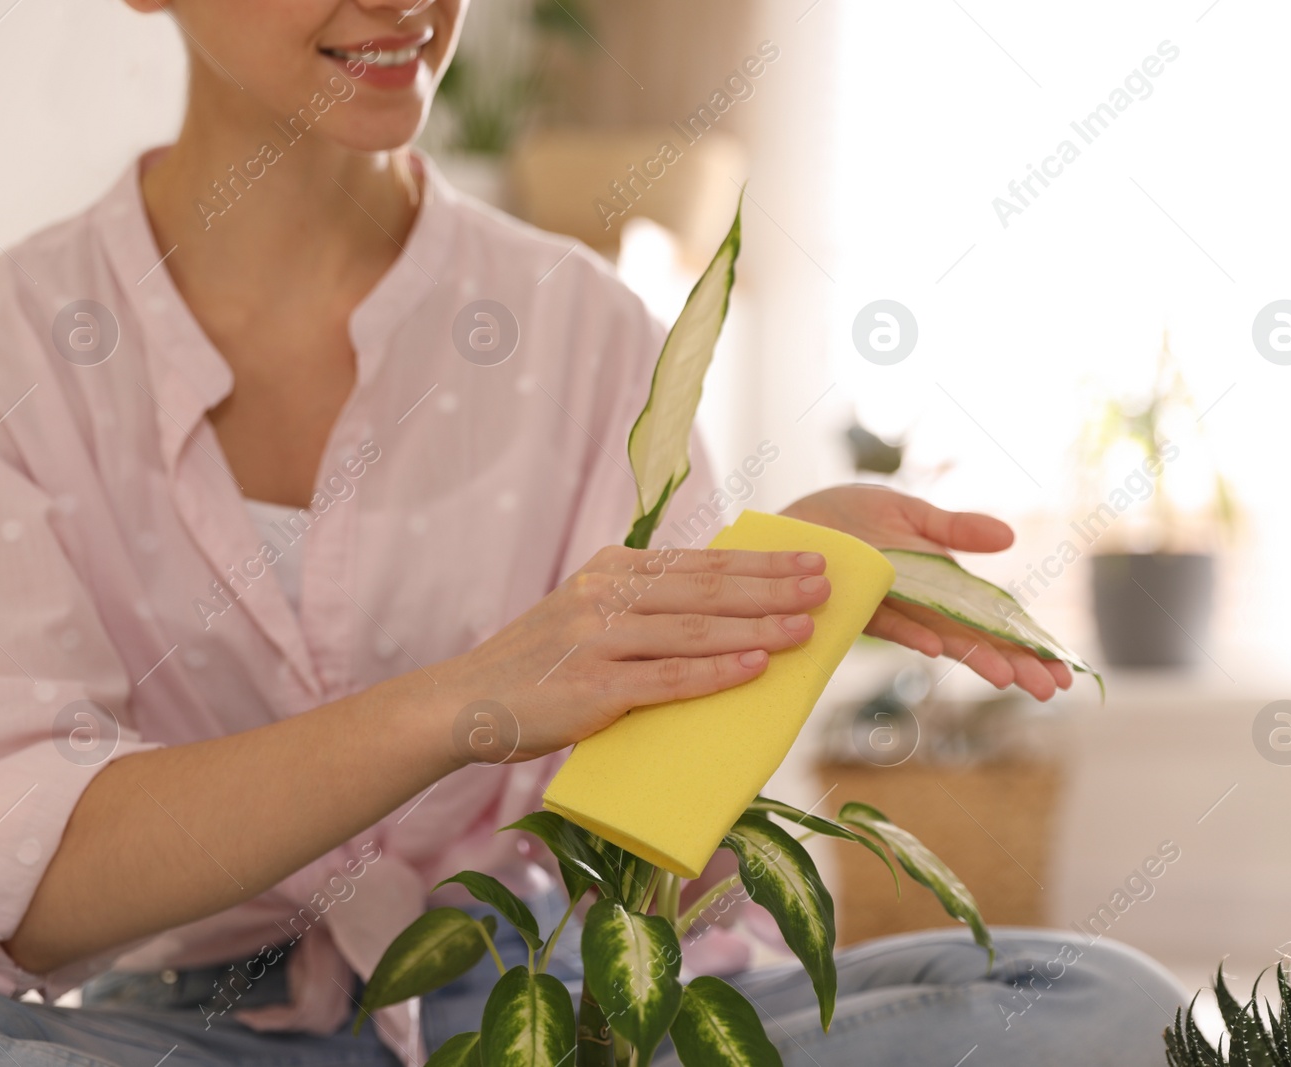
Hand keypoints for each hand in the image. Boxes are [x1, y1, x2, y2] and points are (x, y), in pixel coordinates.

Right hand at [430, 546, 832, 763]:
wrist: (465, 703)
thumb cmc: (537, 667)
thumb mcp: (584, 617)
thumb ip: (639, 611)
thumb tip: (719, 620)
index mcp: (609, 570)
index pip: (698, 562)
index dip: (759, 561)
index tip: (808, 559)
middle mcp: (605, 593)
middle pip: (706, 588)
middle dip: (773, 585)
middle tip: (826, 585)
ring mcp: (598, 639)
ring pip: (695, 629)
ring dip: (759, 625)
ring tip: (807, 626)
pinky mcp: (593, 688)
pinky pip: (668, 678)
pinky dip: (718, 671)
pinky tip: (757, 664)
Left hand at [780, 485, 1072, 700]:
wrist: (790, 526)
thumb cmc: (848, 518)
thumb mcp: (909, 513)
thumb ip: (955, 529)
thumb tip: (1009, 537)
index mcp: (941, 583)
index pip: (994, 620)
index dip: (1027, 645)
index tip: (1062, 671)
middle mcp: (919, 603)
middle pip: (975, 637)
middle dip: (1013, 663)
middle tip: (1050, 690)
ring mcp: (889, 606)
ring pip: (940, 636)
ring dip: (973, 657)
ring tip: (1007, 679)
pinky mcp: (855, 603)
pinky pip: (886, 620)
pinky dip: (910, 631)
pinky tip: (936, 646)